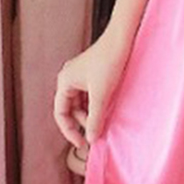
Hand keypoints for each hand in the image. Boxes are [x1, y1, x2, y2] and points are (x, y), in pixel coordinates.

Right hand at [54, 30, 131, 151]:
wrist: (122, 40)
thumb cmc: (109, 62)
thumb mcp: (101, 95)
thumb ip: (95, 118)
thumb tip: (91, 138)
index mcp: (64, 82)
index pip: (60, 113)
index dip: (69, 130)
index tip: (81, 143)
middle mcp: (68, 78)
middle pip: (70, 109)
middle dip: (82, 123)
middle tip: (95, 135)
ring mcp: (79, 76)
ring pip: (80, 103)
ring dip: (89, 115)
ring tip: (102, 124)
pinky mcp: (91, 74)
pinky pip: (89, 96)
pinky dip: (95, 106)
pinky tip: (105, 112)